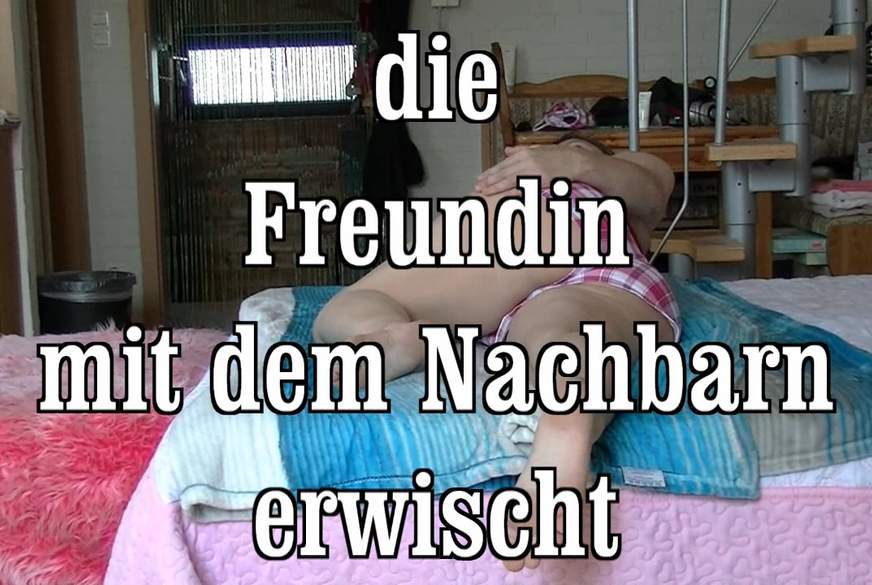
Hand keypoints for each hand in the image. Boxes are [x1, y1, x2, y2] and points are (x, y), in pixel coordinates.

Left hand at [474, 145, 595, 197]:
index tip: (480, 178)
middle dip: (489, 180)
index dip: (490, 172)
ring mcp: (534, 169)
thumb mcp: (537, 149)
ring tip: (484, 192)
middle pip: (503, 172)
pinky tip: (504, 195)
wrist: (576, 160)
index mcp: (525, 153)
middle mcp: (527, 160)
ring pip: (510, 179)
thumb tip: (506, 150)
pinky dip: (513, 190)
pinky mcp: (541, 178)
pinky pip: (524, 185)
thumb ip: (521, 150)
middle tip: (477, 187)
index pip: (503, 164)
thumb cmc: (558, 156)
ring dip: (496, 186)